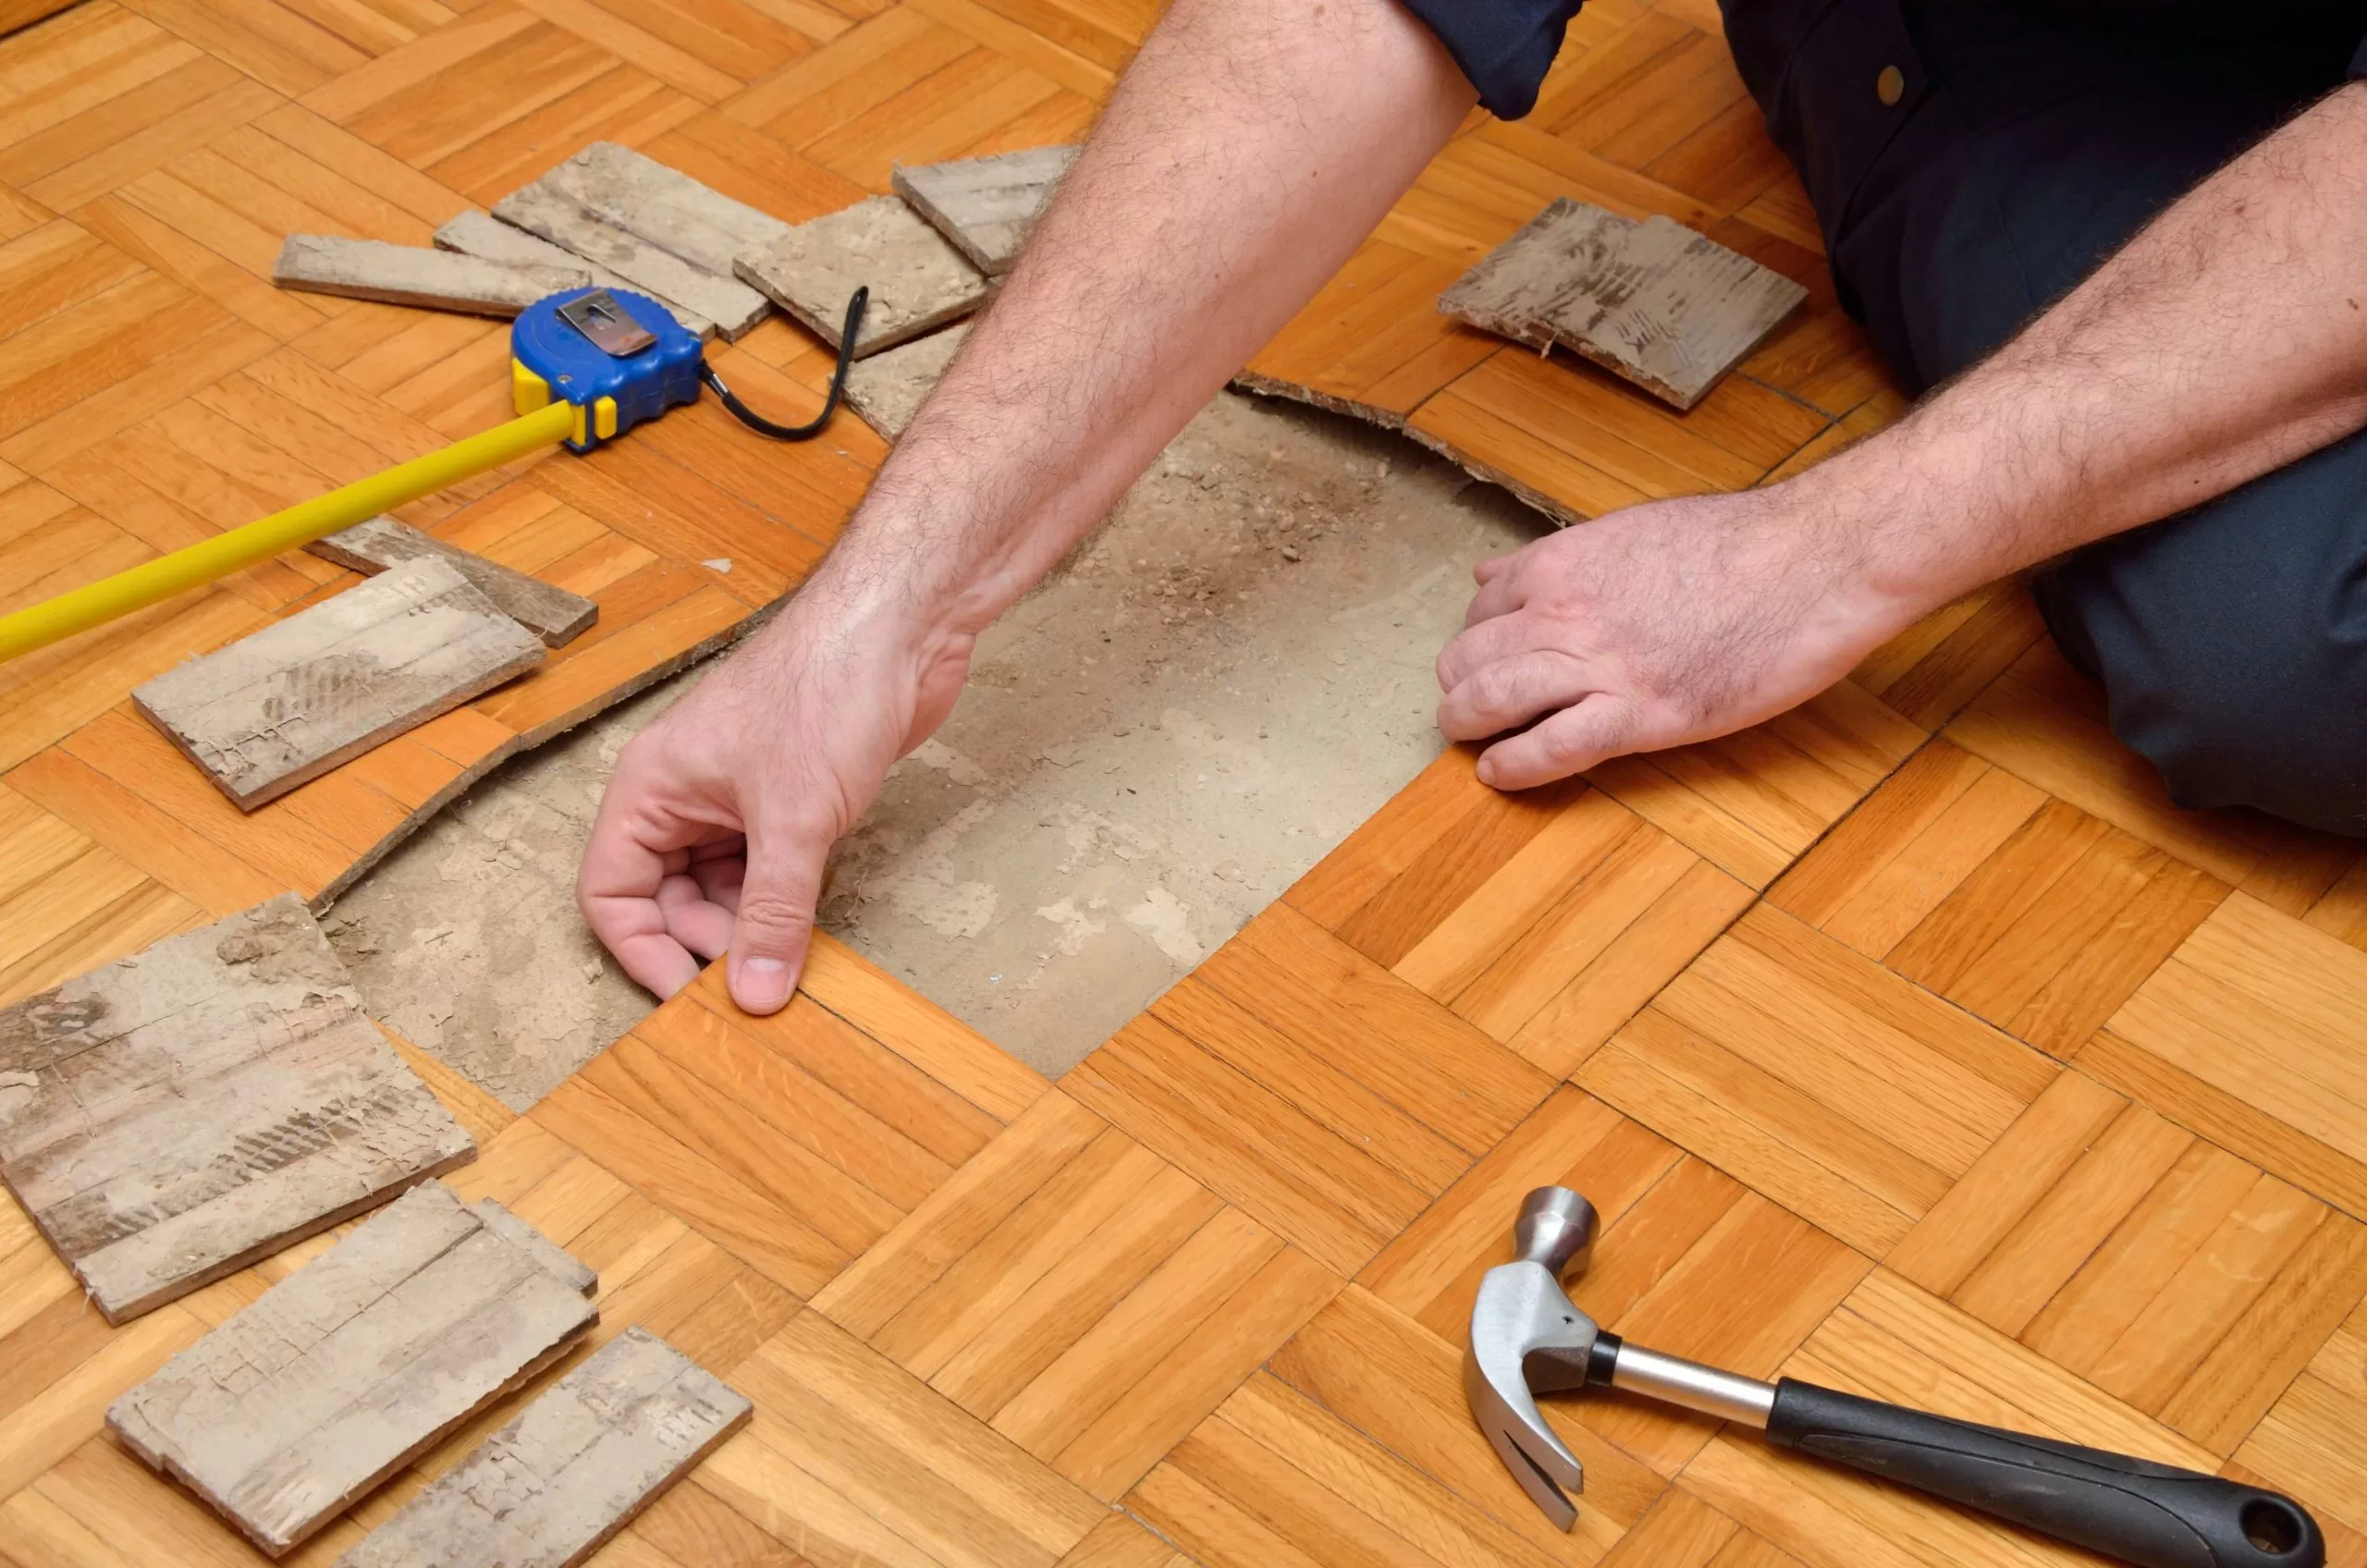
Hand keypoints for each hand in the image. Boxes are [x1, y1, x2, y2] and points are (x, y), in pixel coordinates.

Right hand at [577, 591, 972, 1012]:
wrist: (901, 628)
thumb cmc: (827, 689)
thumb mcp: (794, 820)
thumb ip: (774, 912)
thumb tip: (754, 995)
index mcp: (651, 788)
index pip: (611, 891)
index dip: (642, 949)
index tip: (684, 997)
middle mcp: (684, 795)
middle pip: (667, 897)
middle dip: (704, 944)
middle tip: (754, 985)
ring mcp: (739, 797)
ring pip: (722, 887)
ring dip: (748, 929)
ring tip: (785, 968)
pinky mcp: (792, 800)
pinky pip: (769, 870)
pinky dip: (783, 905)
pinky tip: (809, 933)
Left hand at [1435, 482, 1911, 787]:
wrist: (1811, 560)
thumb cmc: (1737, 542)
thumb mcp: (1630, 529)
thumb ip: (1557, 559)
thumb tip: (1490, 576)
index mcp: (1562, 563)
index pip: (1480, 610)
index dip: (1477, 640)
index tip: (1487, 660)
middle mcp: (1563, 612)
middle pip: (1469, 660)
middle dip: (1459, 688)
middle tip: (1467, 709)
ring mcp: (1599, 665)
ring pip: (1490, 703)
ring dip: (1468, 728)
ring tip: (1472, 742)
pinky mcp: (1641, 715)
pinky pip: (1549, 749)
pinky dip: (1512, 767)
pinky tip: (1500, 774)